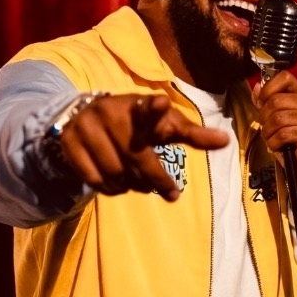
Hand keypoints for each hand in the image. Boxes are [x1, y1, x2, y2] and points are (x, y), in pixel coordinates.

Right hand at [53, 93, 227, 199]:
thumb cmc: (136, 122)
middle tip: (172, 193)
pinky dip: (110, 189)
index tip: (162, 103)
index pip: (147, 108)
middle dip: (157, 180)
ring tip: (139, 184)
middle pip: (137, 157)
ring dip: (132, 186)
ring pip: (116, 173)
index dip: (155, 109)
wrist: (84, 116)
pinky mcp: (69, 144)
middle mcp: (111, 113)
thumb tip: (227, 141)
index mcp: (138, 107)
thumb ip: (192, 133)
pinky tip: (117, 185)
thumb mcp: (163, 124)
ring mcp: (87, 128)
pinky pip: (94, 180)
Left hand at [252, 71, 296, 187]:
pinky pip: (283, 134)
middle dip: (264, 116)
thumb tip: (256, 87)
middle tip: (266, 127)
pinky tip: (276, 146)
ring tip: (271, 138)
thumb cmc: (288, 139)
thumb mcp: (273, 117)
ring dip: (268, 132)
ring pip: (278, 118)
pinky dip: (273, 142)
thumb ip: (265, 101)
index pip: (284, 77)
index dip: (268, 88)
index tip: (262, 101)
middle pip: (276, 100)